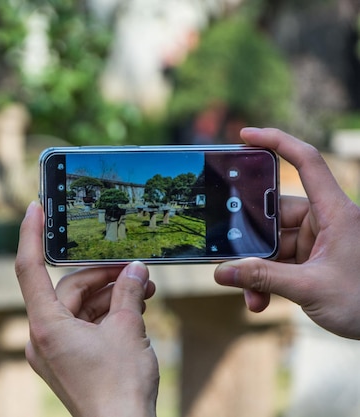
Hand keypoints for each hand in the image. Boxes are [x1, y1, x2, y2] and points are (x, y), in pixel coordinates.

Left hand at [15, 202, 158, 416]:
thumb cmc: (120, 388)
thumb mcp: (129, 330)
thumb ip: (129, 293)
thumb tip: (136, 270)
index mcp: (46, 326)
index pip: (29, 269)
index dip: (31, 234)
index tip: (35, 208)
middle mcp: (42, 337)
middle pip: (67, 289)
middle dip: (102, 276)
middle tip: (134, 268)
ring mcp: (53, 351)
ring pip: (78, 308)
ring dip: (109, 296)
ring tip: (144, 289)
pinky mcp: (67, 361)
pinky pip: (82, 326)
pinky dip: (105, 315)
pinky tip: (134, 308)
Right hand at [214, 127, 359, 338]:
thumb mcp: (310, 289)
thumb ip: (263, 279)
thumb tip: (222, 272)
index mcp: (336, 213)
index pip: (307, 162)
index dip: (277, 142)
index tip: (246, 136)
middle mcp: (326, 221)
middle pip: (276, 213)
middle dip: (252, 242)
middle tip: (230, 259)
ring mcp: (319, 241)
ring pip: (274, 244)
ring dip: (258, 269)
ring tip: (250, 294)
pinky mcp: (314, 260)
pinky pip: (280, 262)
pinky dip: (267, 279)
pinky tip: (260, 299)